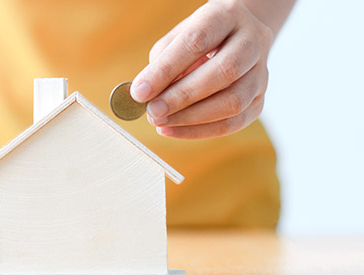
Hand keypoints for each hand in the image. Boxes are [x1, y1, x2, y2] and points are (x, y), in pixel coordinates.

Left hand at [131, 0, 273, 138]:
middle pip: (224, 72)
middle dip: (182, 97)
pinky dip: (201, 131)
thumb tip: (146, 96)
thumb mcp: (176, 39)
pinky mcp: (261, 99)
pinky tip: (174, 130)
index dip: (166, 70)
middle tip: (152, 112)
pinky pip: (234, 122)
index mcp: (227, 15)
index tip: (140, 92)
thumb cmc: (198, 39)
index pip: (197, 42)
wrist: (237, 39)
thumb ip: (162, 63)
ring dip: (192, 118)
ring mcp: (262, 71)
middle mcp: (252, 40)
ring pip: (234, 101)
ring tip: (160, 122)